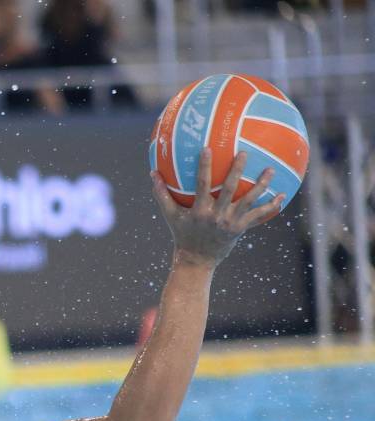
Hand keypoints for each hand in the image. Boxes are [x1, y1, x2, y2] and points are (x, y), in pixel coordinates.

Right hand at [151, 148, 284, 268]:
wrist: (197, 260)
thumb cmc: (182, 234)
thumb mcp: (171, 215)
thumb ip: (161, 194)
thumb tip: (152, 173)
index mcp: (199, 210)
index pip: (202, 184)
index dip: (204, 166)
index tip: (207, 148)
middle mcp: (216, 215)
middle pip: (230, 189)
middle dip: (237, 170)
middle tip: (244, 153)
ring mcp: (231, 222)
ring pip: (249, 200)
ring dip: (261, 185)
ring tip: (271, 169)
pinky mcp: (241, 228)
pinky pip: (258, 215)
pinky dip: (271, 206)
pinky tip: (282, 195)